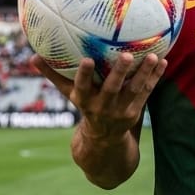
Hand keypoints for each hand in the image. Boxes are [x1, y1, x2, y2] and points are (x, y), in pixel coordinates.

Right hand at [31, 53, 165, 138]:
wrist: (104, 139)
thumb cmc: (85, 105)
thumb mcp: (69, 94)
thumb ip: (53, 74)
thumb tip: (32, 56)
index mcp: (85, 100)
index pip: (82, 87)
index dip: (84, 75)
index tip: (87, 60)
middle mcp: (103, 106)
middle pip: (112, 89)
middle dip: (118, 73)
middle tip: (125, 55)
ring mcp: (121, 110)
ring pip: (134, 90)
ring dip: (143, 73)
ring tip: (152, 57)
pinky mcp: (135, 110)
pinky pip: (146, 92)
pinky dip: (154, 77)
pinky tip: (162, 61)